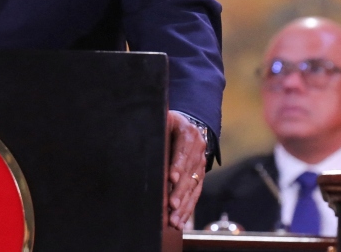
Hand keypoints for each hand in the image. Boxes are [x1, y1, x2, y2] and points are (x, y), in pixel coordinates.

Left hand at [167, 111, 206, 229]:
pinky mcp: (200, 177)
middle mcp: (198, 150)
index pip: (183, 151)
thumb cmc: (166, 122)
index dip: (177, 165)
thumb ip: (157, 125)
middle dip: (179, 192)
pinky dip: (187, 209)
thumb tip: (139, 131)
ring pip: (192, 188)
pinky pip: (195, 194)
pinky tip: (179, 222)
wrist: (186, 125)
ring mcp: (201, 165)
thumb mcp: (162, 118)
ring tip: (174, 220)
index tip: (171, 178)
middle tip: (171, 205)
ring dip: (183, 206)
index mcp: (188, 133)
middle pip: (188, 174)